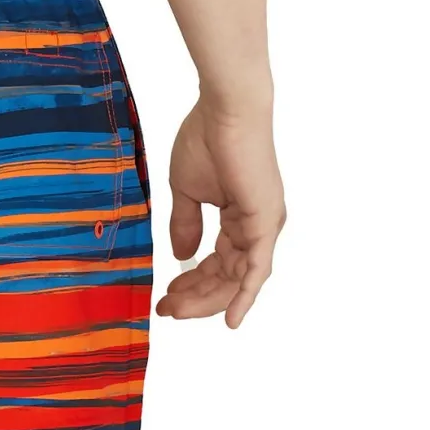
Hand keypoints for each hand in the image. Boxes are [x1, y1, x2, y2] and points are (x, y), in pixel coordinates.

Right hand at [155, 98, 285, 328]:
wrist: (226, 110)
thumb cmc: (206, 138)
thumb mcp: (186, 190)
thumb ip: (185, 223)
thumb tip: (182, 255)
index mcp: (241, 217)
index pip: (217, 261)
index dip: (191, 281)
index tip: (164, 294)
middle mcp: (257, 227)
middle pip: (227, 277)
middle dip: (195, 295)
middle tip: (166, 308)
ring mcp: (264, 227)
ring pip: (237, 279)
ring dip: (207, 298)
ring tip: (175, 309)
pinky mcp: (265, 224)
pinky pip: (255, 270)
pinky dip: (244, 297)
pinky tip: (230, 319)